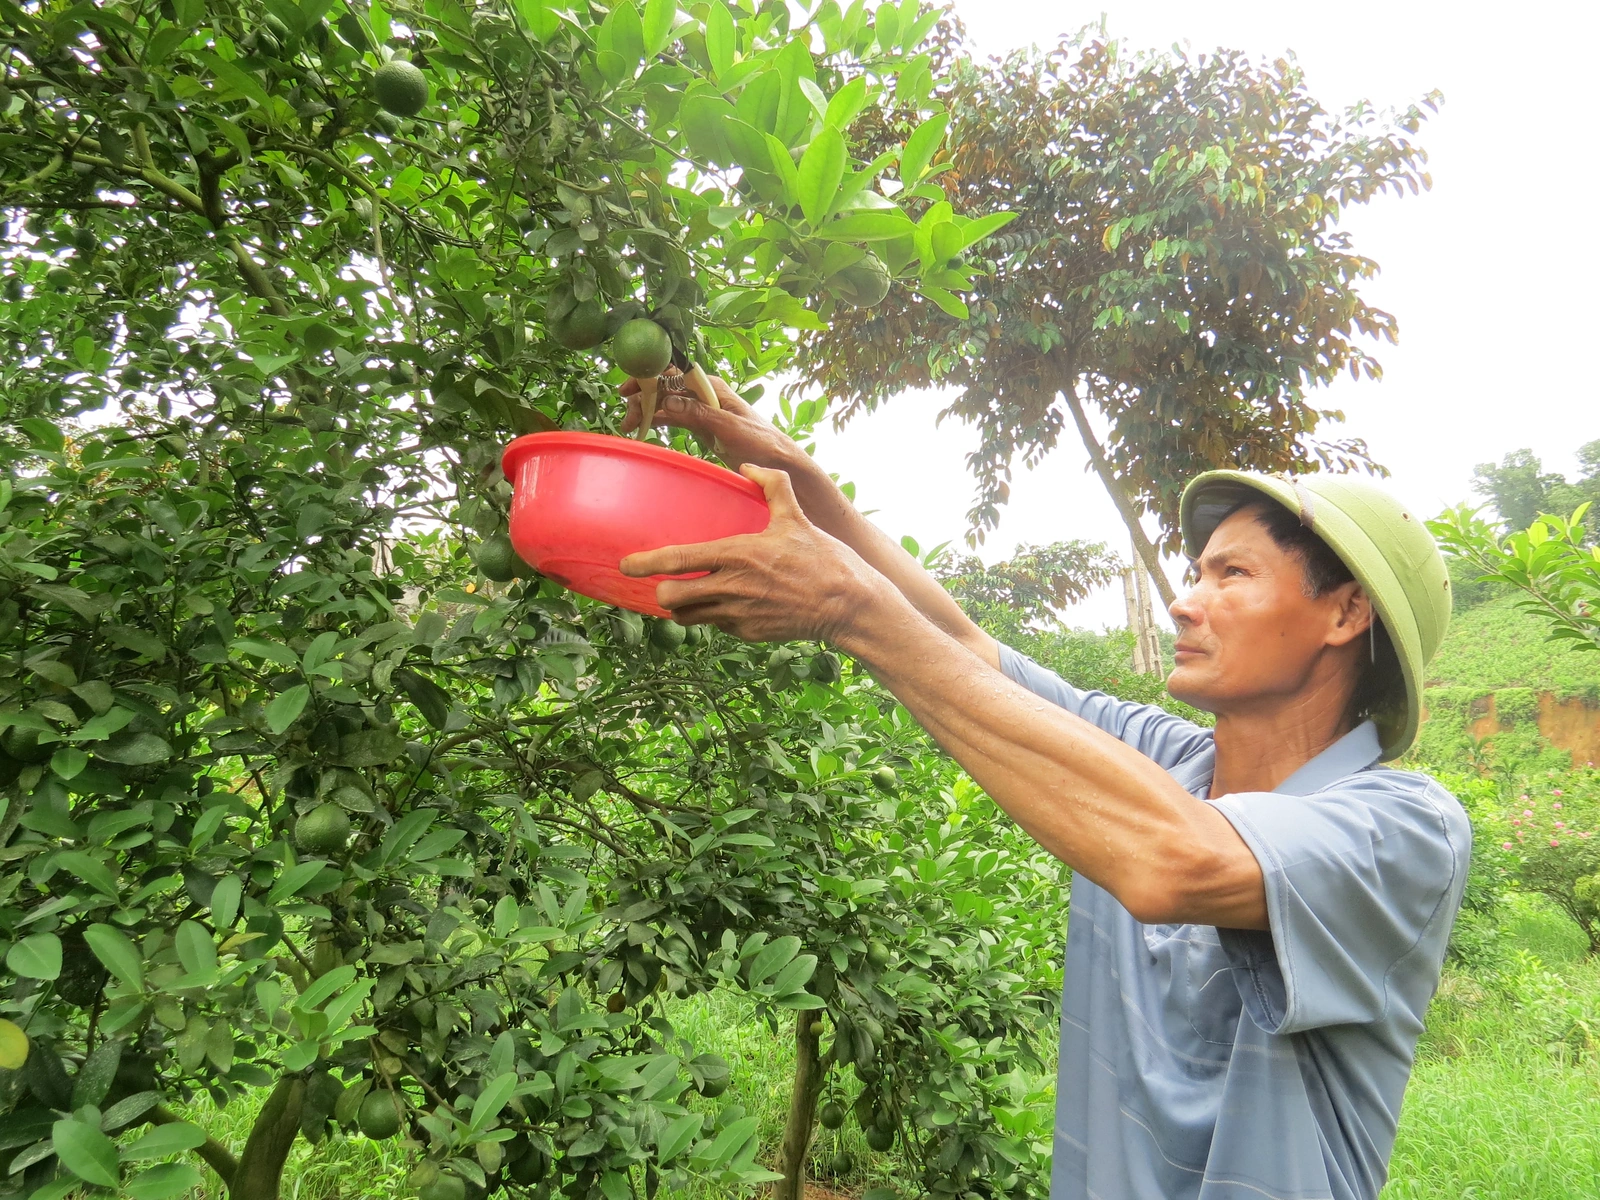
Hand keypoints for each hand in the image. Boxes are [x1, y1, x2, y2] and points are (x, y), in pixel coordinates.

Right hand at [619, 371, 803, 475]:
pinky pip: (674, 419)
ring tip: (629, 425)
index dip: (650, 378)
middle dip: (644, 398)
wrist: (779, 462)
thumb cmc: (762, 442)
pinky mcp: (701, 427)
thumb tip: (668, 401)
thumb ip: (700, 414)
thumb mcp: (730, 428)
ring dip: (648, 411)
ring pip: (667, 405)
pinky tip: (644, 428)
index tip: (630, 389)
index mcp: (712, 388)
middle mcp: (704, 395)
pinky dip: (659, 422)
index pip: (675, 374)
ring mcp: (702, 411)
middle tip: (627, 417)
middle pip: (666, 389)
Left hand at [619, 464, 886, 643]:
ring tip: (688, 597)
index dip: (646, 563)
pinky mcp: (749, 633)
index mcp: (738, 554)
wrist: (847, 604)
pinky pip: (717, 627)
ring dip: (683, 609)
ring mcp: (739, 614)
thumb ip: (772, 486)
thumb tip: (751, 467)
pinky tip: (727, 605)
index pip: (679, 560)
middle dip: (662, 592)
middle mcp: (733, 587)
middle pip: (672, 598)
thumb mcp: (796, 515)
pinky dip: (715, 618)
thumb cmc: (823, 557)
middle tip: (666, 583)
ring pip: (689, 618)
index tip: (627, 564)